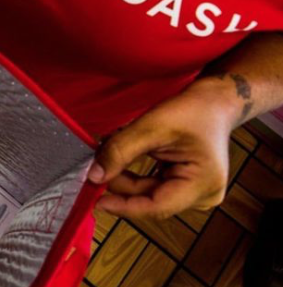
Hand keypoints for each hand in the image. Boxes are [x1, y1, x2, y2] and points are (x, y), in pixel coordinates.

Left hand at [86, 78, 240, 219]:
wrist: (214, 101)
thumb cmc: (192, 110)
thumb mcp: (152, 127)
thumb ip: (120, 151)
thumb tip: (94, 176)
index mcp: (203, 185)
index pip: (156, 207)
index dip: (124, 207)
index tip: (97, 201)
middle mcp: (202, 195)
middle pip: (150, 199)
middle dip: (120, 185)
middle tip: (93, 169)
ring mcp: (194, 192)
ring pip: (147, 192)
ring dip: (123, 177)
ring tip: (104, 157)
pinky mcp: (184, 184)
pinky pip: (152, 185)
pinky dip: (132, 173)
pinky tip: (118, 160)